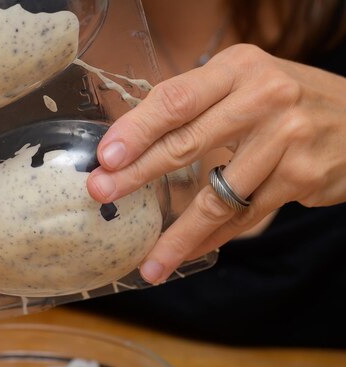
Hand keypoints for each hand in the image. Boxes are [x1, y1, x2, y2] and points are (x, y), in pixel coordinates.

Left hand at [87, 44, 345, 282]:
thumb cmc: (284, 102)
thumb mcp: (242, 85)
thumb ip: (195, 105)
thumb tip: (130, 141)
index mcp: (238, 68)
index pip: (175, 99)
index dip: (136, 130)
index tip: (105, 157)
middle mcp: (263, 97)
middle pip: (186, 143)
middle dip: (138, 174)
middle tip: (102, 194)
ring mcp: (286, 138)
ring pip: (216, 196)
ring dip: (177, 234)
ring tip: (150, 261)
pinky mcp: (300, 176)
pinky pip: (244, 217)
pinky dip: (212, 239)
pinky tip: (188, 253)